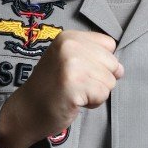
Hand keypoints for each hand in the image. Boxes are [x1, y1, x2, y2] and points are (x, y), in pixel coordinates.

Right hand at [0, 30, 122, 147]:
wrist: (26, 111)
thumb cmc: (51, 88)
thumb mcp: (68, 60)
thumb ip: (94, 57)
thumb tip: (120, 69)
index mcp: (69, 36)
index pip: (109, 44)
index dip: (100, 62)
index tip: (79, 71)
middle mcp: (70, 45)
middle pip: (113, 63)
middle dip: (99, 79)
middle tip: (75, 84)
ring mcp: (71, 63)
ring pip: (110, 81)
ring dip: (95, 93)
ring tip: (73, 93)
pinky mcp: (74, 84)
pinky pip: (103, 94)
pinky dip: (92, 103)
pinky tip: (73, 101)